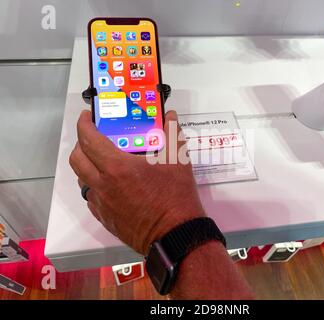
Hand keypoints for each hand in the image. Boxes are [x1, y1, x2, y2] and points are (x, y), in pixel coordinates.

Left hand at [69, 110, 204, 254]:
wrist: (175, 233)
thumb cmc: (176, 196)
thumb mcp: (178, 160)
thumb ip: (171, 132)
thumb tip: (170, 116)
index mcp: (117, 167)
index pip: (89, 139)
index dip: (84, 124)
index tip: (87, 117)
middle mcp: (103, 185)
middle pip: (77, 159)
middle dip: (80, 143)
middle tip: (94, 137)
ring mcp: (102, 203)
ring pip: (81, 179)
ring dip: (87, 165)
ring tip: (103, 161)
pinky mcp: (105, 218)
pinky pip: (91, 197)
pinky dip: (95, 185)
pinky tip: (112, 185)